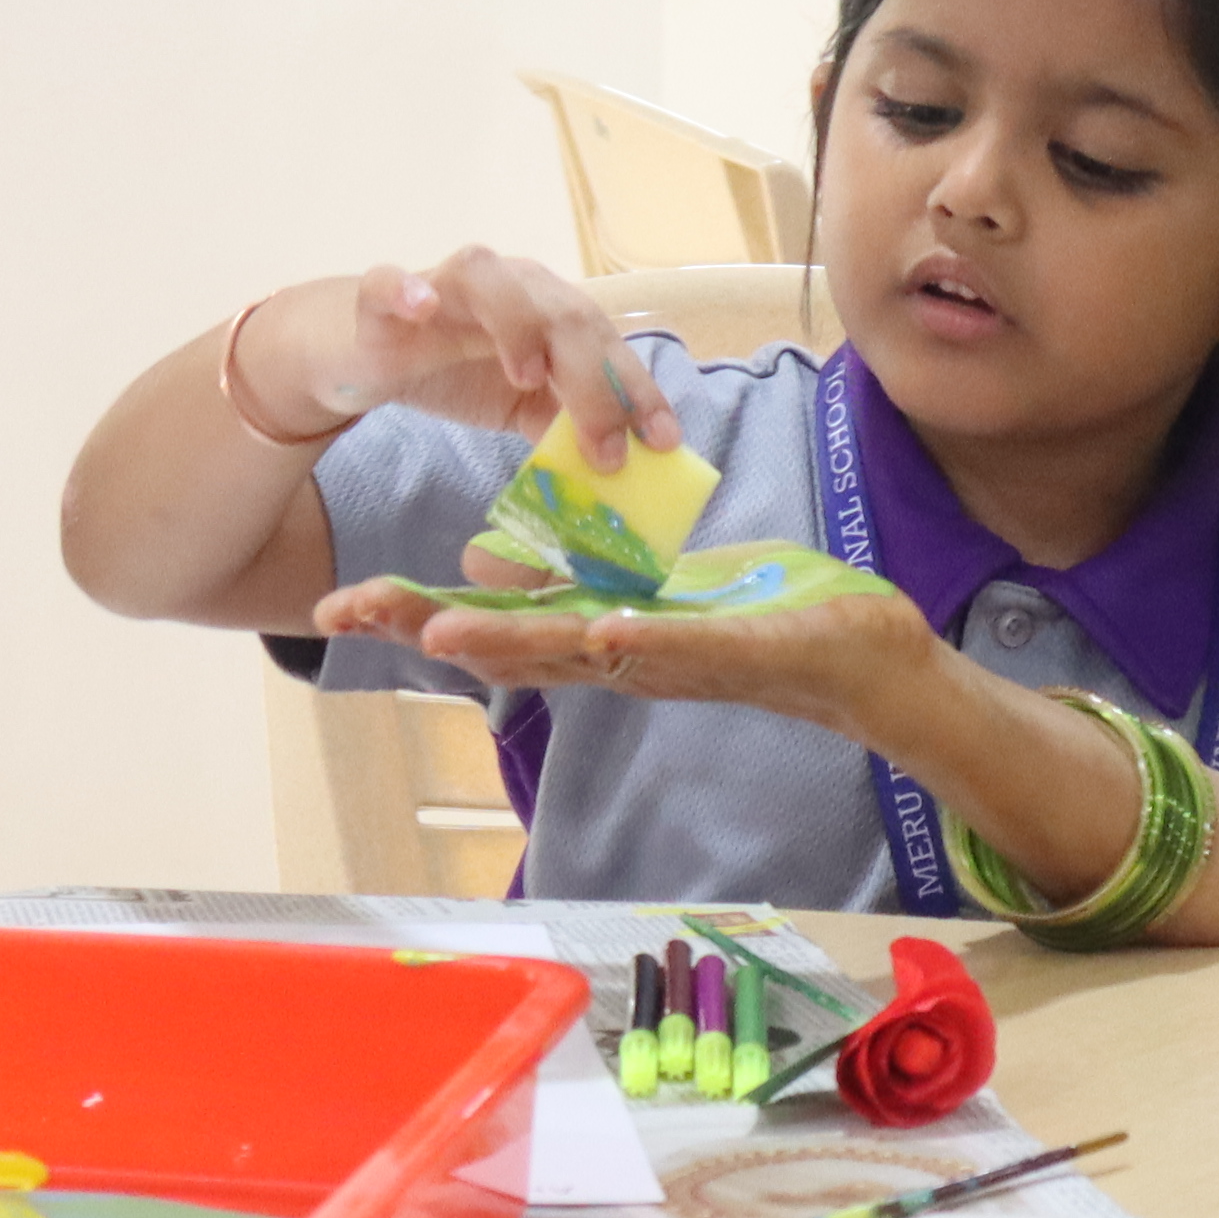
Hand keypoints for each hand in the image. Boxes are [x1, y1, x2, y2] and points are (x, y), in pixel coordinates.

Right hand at [257, 249, 679, 467]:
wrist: (361, 353)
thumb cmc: (452, 370)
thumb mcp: (520, 407)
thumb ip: (563, 423)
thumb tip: (619, 467)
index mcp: (550, 313)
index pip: (606, 344)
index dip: (638, 390)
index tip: (664, 441)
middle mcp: (510, 287)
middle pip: (563, 315)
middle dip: (593, 382)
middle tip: (606, 448)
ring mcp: (445, 285)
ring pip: (488, 277)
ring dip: (517, 323)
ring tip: (530, 378)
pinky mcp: (380, 296)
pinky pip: (389, 281)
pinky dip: (405, 290)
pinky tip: (421, 306)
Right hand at [313, 566, 946, 745]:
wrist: (873, 664)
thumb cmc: (772, 617)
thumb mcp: (660, 581)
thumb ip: (588, 572)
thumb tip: (504, 553)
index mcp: (602, 634)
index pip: (496, 623)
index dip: (418, 615)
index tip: (346, 604)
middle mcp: (623, 659)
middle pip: (508, 645)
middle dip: (425, 629)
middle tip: (345, 615)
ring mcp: (674, 663)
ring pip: (574, 652)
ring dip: (508, 645)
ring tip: (438, 635)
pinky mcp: (733, 655)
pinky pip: (677, 648)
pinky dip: (636, 641)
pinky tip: (596, 631)